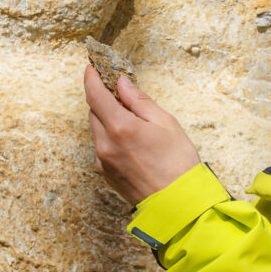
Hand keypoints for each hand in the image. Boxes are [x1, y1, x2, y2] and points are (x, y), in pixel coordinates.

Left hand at [84, 66, 200, 204]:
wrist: (179, 204)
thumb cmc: (178, 163)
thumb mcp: (166, 123)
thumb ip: (140, 101)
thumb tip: (122, 84)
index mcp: (120, 128)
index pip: (95, 95)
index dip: (91, 78)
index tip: (92, 67)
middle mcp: (105, 145)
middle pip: (94, 112)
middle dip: (104, 99)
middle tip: (121, 93)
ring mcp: (103, 162)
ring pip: (98, 130)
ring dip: (108, 120)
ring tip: (133, 122)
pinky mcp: (106, 174)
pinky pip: (102, 147)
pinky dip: (111, 138)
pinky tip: (132, 143)